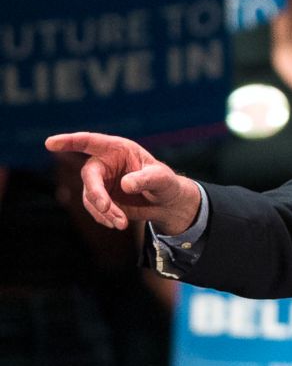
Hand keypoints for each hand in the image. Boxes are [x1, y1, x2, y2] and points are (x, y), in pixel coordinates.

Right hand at [45, 132, 200, 234]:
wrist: (167, 203)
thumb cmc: (166, 183)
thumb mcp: (162, 179)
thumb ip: (145, 179)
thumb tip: (124, 184)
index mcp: (118, 149)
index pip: (90, 142)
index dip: (69, 142)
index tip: (50, 143)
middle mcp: (105, 163)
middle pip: (89, 175)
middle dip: (96, 193)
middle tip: (107, 208)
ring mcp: (101, 182)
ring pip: (90, 197)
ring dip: (104, 212)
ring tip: (123, 223)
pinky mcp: (101, 198)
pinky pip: (95, 209)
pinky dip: (104, 218)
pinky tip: (119, 224)